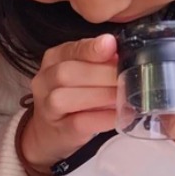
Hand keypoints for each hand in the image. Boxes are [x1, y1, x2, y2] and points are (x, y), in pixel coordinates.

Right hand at [19, 35, 117, 175]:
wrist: (50, 129)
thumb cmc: (75, 94)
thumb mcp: (84, 71)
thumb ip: (101, 61)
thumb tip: (127, 54)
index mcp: (54, 59)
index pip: (69, 50)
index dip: (90, 48)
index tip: (111, 45)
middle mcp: (44, 81)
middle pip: (65, 73)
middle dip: (101, 74)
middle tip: (130, 77)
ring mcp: (47, 107)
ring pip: (64, 98)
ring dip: (100, 95)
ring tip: (125, 95)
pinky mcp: (60, 130)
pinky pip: (78, 123)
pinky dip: (101, 118)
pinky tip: (119, 115)